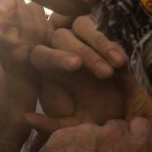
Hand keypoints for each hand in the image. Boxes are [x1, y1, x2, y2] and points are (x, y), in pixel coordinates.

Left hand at [0, 0, 49, 151]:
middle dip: (21, 26)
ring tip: (22, 59)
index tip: (5, 42)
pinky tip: (33, 61)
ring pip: (33, 14)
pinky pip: (43, 30)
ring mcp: (9, 37)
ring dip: (33, 34)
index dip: (6, 16)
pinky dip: (43, 42)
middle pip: (17, 4)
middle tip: (16, 54)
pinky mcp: (29, 48)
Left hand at [27, 15, 151, 133]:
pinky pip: (103, 25)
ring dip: (99, 44)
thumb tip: (26, 117)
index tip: (76, 65)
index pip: (40, 54)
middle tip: (105, 73)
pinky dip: (111, 42)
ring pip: (82, 26)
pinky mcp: (103, 31)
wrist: (125, 110)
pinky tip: (122, 60)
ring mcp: (83, 37)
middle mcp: (63, 48)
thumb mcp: (74, 125)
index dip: (55, 56)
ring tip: (117, 65)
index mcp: (50, 69)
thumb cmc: (96, 115)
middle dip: (85, 53)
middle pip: (61, 36)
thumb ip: (51, 125)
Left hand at [27, 118, 151, 151]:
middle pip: (116, 127)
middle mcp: (115, 133)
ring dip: (88, 143)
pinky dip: (67, 147)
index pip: (141, 125)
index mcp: (139, 147)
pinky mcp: (64, 133)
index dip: (133, 137)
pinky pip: (69, 136)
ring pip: (91, 131)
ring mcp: (88, 132)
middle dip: (111, 139)